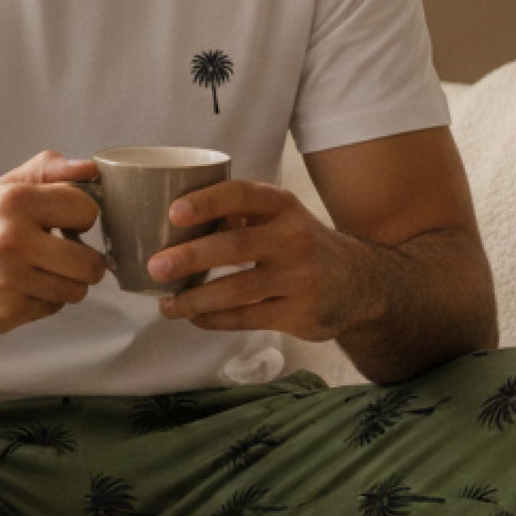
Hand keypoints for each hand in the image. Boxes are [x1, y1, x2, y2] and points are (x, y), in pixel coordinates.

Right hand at [0, 149, 105, 337]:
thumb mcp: (0, 190)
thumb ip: (46, 172)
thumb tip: (90, 167)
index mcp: (14, 201)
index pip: (86, 209)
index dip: (81, 218)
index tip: (67, 224)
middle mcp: (12, 239)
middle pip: (90, 262)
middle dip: (84, 262)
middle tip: (65, 256)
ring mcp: (8, 280)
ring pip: (76, 290)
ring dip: (64, 284)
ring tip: (39, 272)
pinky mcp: (5, 313)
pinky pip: (51, 308)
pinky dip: (42, 301)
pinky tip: (19, 289)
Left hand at [148, 181, 376, 341]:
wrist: (359, 283)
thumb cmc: (302, 244)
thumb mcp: (282, 218)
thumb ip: (241, 215)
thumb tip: (177, 222)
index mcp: (283, 206)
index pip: (242, 195)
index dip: (207, 202)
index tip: (174, 213)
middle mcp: (294, 239)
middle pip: (235, 246)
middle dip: (190, 257)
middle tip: (156, 266)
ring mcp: (298, 279)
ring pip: (236, 291)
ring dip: (195, 299)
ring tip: (166, 304)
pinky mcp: (298, 314)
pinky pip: (246, 318)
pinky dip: (214, 320)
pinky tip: (195, 318)